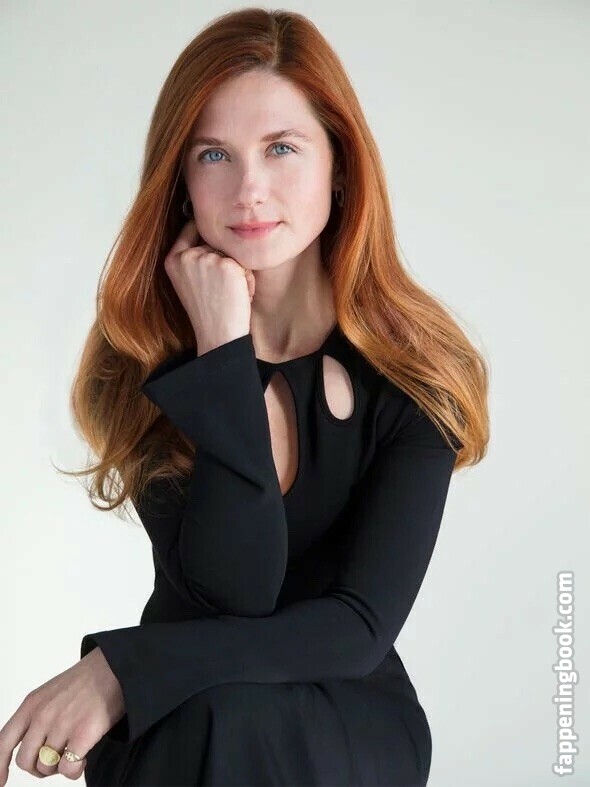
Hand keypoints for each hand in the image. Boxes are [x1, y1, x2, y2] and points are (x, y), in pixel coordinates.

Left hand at [0, 647, 124, 784]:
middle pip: (26, 761)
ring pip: (46, 767)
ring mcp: (62, 725)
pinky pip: (68, 769)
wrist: (115, 667)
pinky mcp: (82, 734)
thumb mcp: (49, 693)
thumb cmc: (86, 681)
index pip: (3, 742)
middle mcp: (42, 716)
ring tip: (73, 755)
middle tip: (55, 760)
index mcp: (31, 705)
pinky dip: (74, 771)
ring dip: (59, 768)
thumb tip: (30, 748)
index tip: (0, 781)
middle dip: (39, 768)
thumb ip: (35, 717)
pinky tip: (83, 759)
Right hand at [164, 219, 255, 354]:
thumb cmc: (208, 312)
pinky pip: (245, 264)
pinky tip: (239, 296)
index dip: (205, 232)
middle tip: (221, 289)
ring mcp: (206, 259)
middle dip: (224, 261)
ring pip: (231, 253)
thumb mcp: (189, 281)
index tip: (216, 238)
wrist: (218, 335)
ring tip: (229, 294)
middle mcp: (186, 256)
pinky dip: (247, 280)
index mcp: (172, 260)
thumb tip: (211, 231)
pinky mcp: (226, 265)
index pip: (190, 228)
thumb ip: (193, 258)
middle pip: (214, 242)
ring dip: (237, 272)